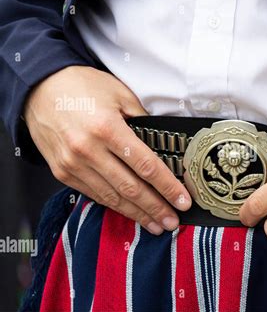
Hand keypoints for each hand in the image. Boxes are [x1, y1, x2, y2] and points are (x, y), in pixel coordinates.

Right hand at [25, 66, 191, 234]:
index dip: (168, 187)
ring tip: (157, 225)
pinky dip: (115, 206)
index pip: (146, 166)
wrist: (38, 87)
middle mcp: (88, 150)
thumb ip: (143, 121)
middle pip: (131, 188)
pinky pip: (94, 195)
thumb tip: (163, 145)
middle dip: (156, 208)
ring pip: (112, 198)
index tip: (183, 201)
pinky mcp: (63, 173)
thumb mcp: (120, 94)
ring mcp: (73, 165)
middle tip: (173, 222)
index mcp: (107, 129)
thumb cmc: (82, 86)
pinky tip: (131, 213)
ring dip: (137, 214)